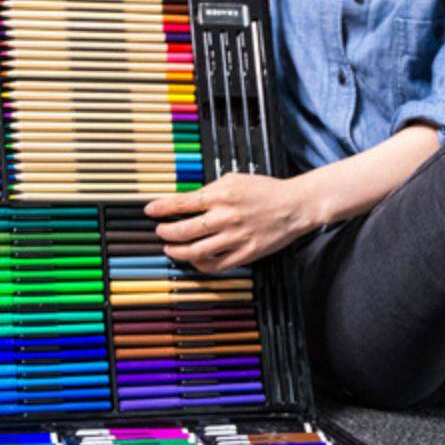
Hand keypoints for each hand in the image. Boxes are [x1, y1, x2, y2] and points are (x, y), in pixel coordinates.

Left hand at [146, 174, 318, 272]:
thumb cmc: (266, 191)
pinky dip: (201, 265)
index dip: (161, 208)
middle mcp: (225, 217)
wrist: (294, 205)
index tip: (150, 211)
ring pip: (197, 251)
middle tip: (161, 232)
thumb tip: (189, 201)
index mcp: (221, 195)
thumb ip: (211, 190)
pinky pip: (217, 265)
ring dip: (178, 251)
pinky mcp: (245, 253)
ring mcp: (235, 237)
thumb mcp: (234, 179)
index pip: (182, 203)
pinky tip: (196, 261)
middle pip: (184, 230)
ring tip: (171, 249)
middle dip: (166, 232)